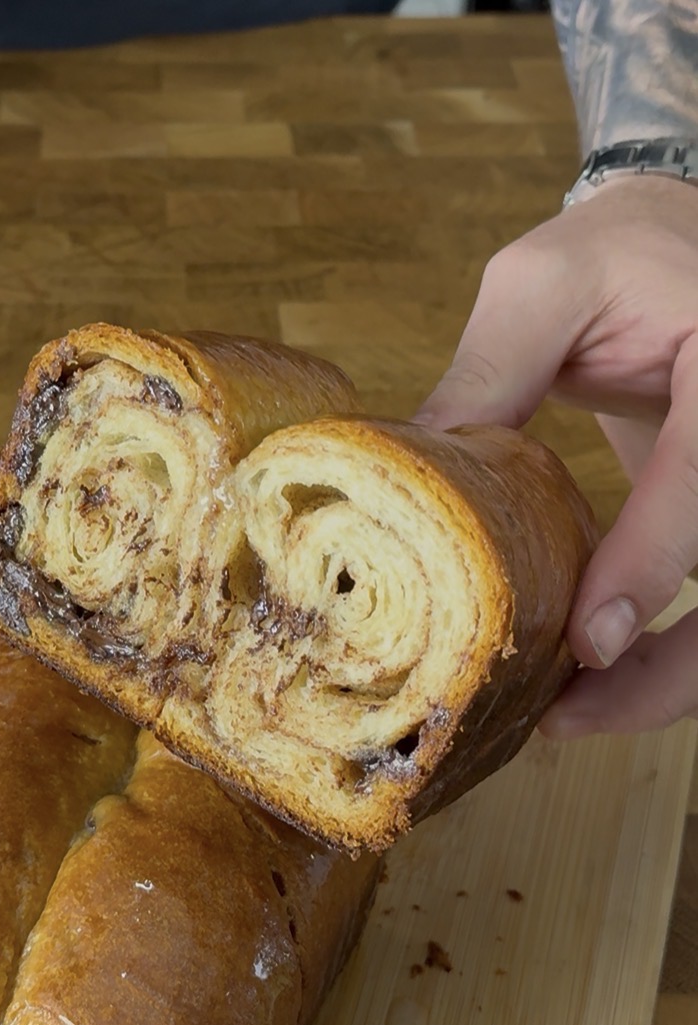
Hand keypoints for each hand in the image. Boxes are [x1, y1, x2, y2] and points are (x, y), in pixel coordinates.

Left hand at [414, 175, 697, 737]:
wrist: (677, 249)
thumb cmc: (618, 253)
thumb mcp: (542, 287)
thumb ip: (487, 377)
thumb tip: (409, 480)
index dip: (651, 565)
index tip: (589, 643)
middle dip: (672, 671)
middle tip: (570, 719)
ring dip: (666, 682)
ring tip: (570, 720)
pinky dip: (665, 653)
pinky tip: (594, 676)